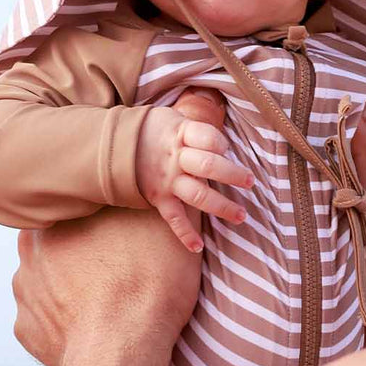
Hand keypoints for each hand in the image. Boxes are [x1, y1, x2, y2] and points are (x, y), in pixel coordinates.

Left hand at [12, 207, 202, 365]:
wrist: (122, 352)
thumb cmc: (148, 284)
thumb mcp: (166, 228)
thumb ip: (156, 202)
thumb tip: (162, 189)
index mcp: (60, 216)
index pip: (78, 209)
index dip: (102, 220)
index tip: (124, 233)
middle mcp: (30, 250)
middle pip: (60, 244)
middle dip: (84, 253)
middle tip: (120, 269)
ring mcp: (23, 292)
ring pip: (49, 282)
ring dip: (71, 288)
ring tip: (107, 304)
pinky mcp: (25, 329)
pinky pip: (46, 320)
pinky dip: (65, 323)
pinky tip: (91, 328)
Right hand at [136, 101, 253, 253]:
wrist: (115, 145)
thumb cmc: (155, 131)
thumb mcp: (172, 118)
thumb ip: (196, 129)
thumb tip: (225, 145)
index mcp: (180, 134)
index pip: (208, 137)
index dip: (221, 143)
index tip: (227, 149)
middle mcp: (175, 158)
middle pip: (208, 166)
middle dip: (232, 174)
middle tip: (250, 181)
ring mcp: (167, 180)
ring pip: (198, 195)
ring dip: (221, 207)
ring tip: (240, 215)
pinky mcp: (159, 198)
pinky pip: (173, 218)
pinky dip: (184, 234)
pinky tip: (198, 246)